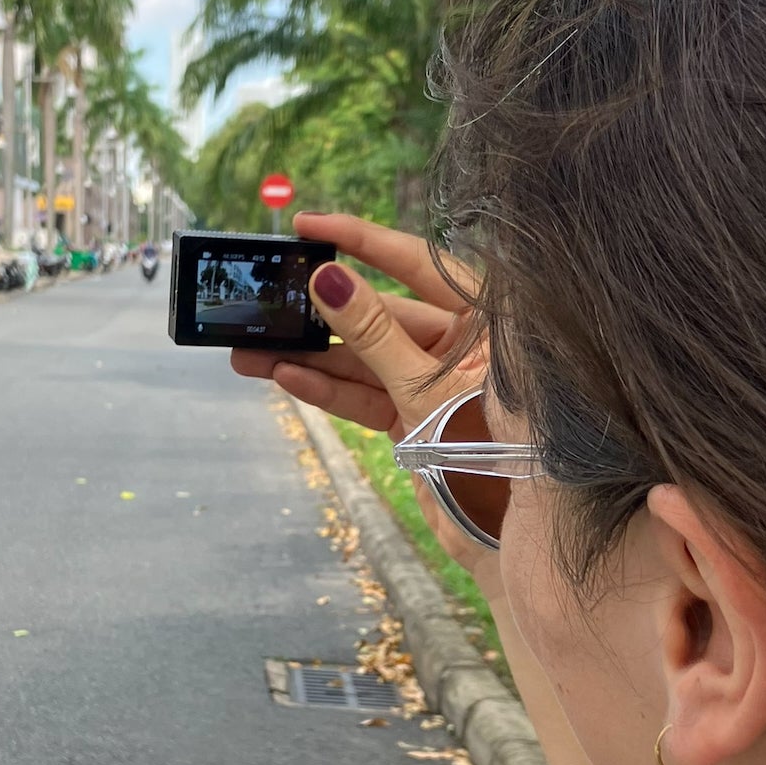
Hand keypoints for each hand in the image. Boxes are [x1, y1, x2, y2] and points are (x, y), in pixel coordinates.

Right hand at [231, 212, 498, 579]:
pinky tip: (285, 377)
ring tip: (250, 353)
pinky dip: (330, 390)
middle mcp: (463, 343)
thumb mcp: (426, 386)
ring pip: (365, 359)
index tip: (307, 225)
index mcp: (486, 318)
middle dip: (319, 313)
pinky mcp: (418, 419)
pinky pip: (367, 396)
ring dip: (309, 358)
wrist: (515, 539)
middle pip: (380, 314)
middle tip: (266, 300)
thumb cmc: (498, 453)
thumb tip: (329, 279)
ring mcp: (437, 382)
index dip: (360, 240)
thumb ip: (375, 334)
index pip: (415, 263)